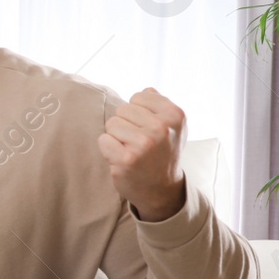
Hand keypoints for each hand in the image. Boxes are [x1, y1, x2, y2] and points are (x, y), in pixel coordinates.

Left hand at [97, 88, 186, 221]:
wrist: (161, 188)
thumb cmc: (163, 152)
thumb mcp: (174, 126)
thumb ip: (160, 105)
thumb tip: (146, 90)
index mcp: (175, 115)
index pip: (138, 97)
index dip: (138, 113)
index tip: (148, 128)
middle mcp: (161, 128)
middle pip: (122, 109)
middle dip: (126, 125)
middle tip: (140, 143)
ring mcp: (144, 144)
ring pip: (111, 124)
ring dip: (117, 137)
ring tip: (132, 150)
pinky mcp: (126, 159)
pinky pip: (103, 140)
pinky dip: (108, 149)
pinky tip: (123, 159)